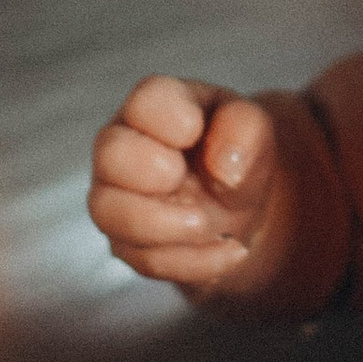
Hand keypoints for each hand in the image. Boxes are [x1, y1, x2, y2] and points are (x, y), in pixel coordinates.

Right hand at [88, 77, 291, 291]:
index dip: (169, 117)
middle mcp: (123, 150)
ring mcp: (118, 199)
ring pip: (111, 213)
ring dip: (164, 224)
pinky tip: (228, 249)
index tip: (196, 129)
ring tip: (207, 223)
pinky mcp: (127, 244)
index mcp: (155, 108)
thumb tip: (224, 166)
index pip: (144, 102)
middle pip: (110, 153)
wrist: (238, 204)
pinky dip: (192, 259)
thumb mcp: (253, 129)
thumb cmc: (234, 152)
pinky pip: (145, 259)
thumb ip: (244, 129)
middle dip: (147, 168)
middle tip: (181, 175)